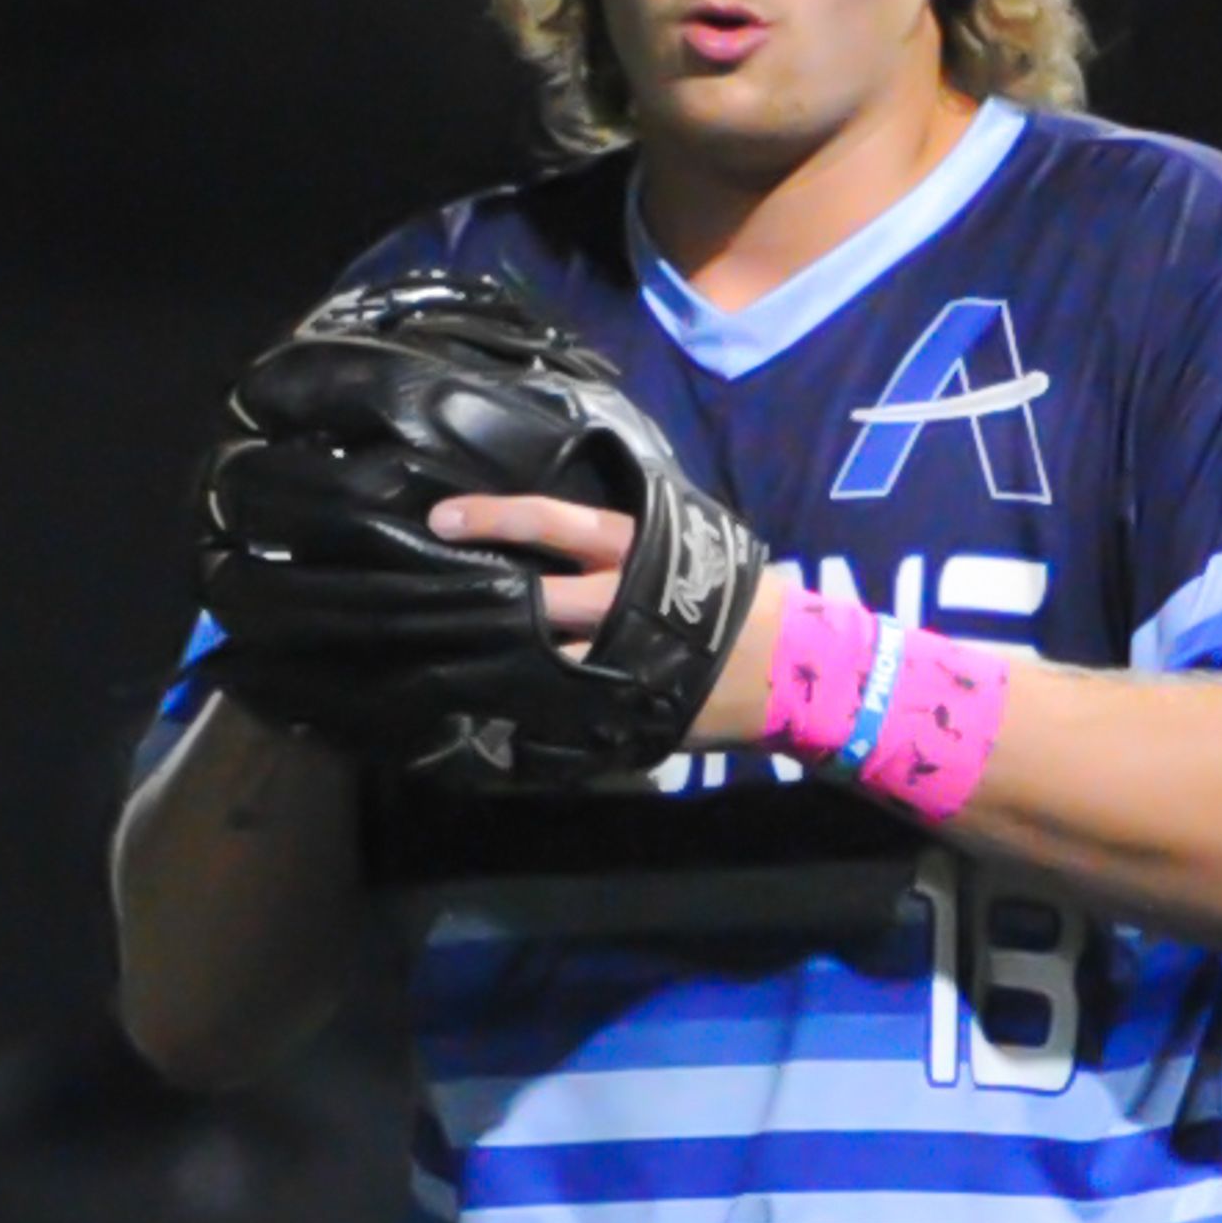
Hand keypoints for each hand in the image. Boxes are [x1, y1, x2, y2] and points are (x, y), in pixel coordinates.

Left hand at [428, 495, 782, 751]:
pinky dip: (526, 703)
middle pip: (533, 597)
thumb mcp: (689, 541)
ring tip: (450, 652)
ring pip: (537, 656)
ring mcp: (615, 657)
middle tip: (429, 591)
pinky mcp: (621, 704)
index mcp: (634, 548)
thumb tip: (570, 523)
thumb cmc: (737, 594)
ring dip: (495, 655)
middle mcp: (616, 598)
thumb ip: (630, 535)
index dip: (492, 517)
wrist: (792, 667)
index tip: (441, 518)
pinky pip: (559, 705)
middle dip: (481, 595)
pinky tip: (495, 703)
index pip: (550, 521)